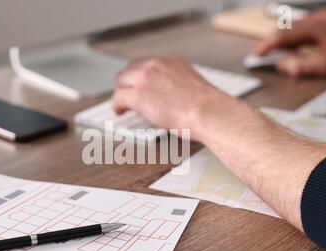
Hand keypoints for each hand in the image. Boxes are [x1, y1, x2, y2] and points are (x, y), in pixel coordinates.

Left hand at [112, 56, 242, 140]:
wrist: (208, 112)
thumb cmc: (207, 106)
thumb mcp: (192, 85)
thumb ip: (176, 85)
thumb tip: (169, 97)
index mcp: (171, 62)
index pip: (146, 65)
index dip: (139, 77)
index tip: (138, 85)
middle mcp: (156, 65)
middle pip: (130, 70)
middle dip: (127, 83)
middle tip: (126, 95)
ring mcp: (145, 79)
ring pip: (121, 81)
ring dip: (120, 92)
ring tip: (122, 104)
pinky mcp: (138, 95)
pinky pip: (119, 98)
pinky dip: (117, 106)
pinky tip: (119, 112)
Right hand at [254, 9, 325, 76]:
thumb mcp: (324, 67)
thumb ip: (300, 68)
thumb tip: (281, 66)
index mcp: (316, 27)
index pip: (285, 34)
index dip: (268, 44)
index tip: (256, 53)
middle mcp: (316, 18)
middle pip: (285, 28)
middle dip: (270, 41)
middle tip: (257, 53)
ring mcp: (319, 18)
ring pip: (291, 27)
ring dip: (279, 39)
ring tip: (268, 52)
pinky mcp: (321, 22)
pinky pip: (299, 28)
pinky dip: (290, 38)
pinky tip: (285, 48)